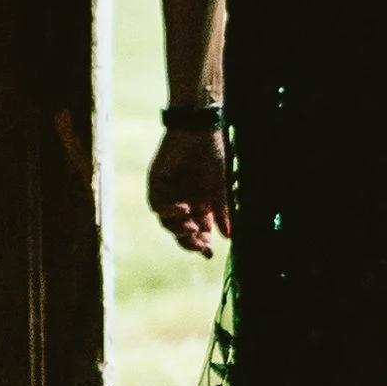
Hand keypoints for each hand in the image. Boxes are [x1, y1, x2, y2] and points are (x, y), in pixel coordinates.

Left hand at [149, 126, 231, 257]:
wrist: (199, 130)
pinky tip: (182, 209)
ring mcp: (168, 193)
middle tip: (199, 245)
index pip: (198, 231)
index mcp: (200, 204)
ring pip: (168, 222)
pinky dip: (168, 211)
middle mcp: (183, 201)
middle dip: (189, 241)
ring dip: (178, 229)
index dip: (202, 244)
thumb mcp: (220, 187)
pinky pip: (157, 205)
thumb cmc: (212, 155)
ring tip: (190, 227)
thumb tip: (229, 237)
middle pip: (181, 231)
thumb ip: (222, 211)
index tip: (210, 254)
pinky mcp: (157, 183)